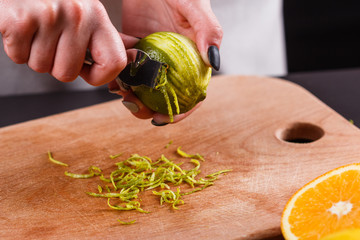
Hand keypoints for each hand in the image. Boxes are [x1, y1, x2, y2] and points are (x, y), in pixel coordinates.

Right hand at [0, 0, 133, 85]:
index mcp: (97, 17)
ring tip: (36, 32)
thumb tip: (126, 61)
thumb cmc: (51, 2)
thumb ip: (101, 40)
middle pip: (68, 73)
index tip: (87, 70)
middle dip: (55, 65)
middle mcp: (78, 15)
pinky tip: (22, 30)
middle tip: (50, 42)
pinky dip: (16, 49)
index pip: (115, 63)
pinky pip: (19, 57)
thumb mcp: (84, 14)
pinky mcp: (21, 20)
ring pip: (42, 67)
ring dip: (34, 55)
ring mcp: (49, 16)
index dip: (99, 77)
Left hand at [118, 0, 221, 124]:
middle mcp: (174, 60)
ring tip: (121, 93)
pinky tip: (112, 79)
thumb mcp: (195, 3)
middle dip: (151, 108)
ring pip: (144, 86)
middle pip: (166, 95)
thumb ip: (208, 29)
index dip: (181, 110)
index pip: (193, 91)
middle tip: (136, 108)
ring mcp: (153, 55)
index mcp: (193, 55)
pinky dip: (119, 77)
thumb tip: (214, 63)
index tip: (163, 118)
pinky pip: (126, 68)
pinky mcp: (134, 46)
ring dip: (132, 95)